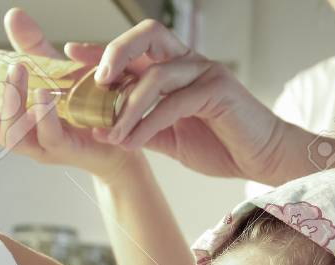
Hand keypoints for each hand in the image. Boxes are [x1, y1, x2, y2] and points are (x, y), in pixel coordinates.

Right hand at [0, 8, 136, 179]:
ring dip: (10, 102)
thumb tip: (13, 15)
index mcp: (7, 122)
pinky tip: (43, 96)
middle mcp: (19, 138)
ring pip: (12, 136)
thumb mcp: (52, 71)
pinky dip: (43, 117)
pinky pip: (49, 138)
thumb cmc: (81, 106)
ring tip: (16, 70)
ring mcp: (41, 147)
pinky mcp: (67, 150)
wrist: (121, 133)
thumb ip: (31, 48)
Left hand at [79, 19, 293, 181]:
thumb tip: (105, 129)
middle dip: (114, 53)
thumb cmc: (222, 144)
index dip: (101, 49)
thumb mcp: (172, 137)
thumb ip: (143, 126)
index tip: (71, 53)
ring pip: (156, 75)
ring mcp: (205, 71)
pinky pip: (174, 103)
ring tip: (111, 133)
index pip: (134, 49)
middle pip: (146, 35)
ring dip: (127, 107)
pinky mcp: (218, 90)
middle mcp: (188, 61)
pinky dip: (148, 123)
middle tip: (96, 82)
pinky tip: (132, 142)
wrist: (263, 158)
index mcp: (176, 68)